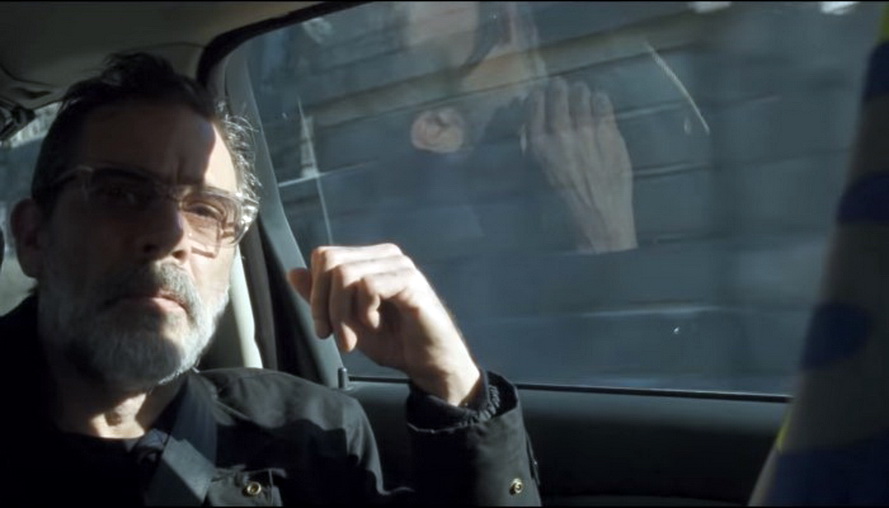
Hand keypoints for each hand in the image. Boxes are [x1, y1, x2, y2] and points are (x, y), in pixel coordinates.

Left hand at [288, 243, 480, 405]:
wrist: (429, 364)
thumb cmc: (394, 341)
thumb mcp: (347, 321)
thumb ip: (322, 297)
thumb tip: (293, 272)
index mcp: (369, 259)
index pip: (324, 256)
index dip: (315, 292)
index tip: (323, 328)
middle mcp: (384, 255)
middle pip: (330, 261)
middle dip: (323, 304)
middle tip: (331, 335)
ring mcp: (399, 266)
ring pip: (345, 274)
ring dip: (341, 313)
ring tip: (353, 339)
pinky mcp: (410, 282)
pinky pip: (368, 285)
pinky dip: (363, 311)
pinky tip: (374, 325)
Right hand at [527, 77, 636, 252]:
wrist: (599, 215)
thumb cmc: (566, 201)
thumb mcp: (542, 173)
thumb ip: (538, 148)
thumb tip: (533, 128)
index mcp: (539, 146)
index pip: (533, 108)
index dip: (537, 96)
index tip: (540, 93)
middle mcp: (561, 134)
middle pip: (558, 96)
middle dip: (559, 87)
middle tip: (562, 84)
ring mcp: (587, 131)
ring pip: (582, 95)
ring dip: (581, 91)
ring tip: (583, 91)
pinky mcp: (609, 133)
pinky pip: (604, 105)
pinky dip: (601, 99)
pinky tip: (600, 101)